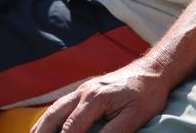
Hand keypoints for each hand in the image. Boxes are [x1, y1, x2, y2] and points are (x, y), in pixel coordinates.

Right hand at [30, 66, 169, 132]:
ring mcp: (83, 89)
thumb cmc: (148, 93)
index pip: (70, 130)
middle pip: (53, 118)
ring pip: (53, 110)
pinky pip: (60, 105)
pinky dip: (49, 119)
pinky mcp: (86, 90)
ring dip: (41, 128)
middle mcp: (83, 91)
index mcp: (94, 98)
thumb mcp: (136, 116)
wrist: (154, 69)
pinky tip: (45, 129)